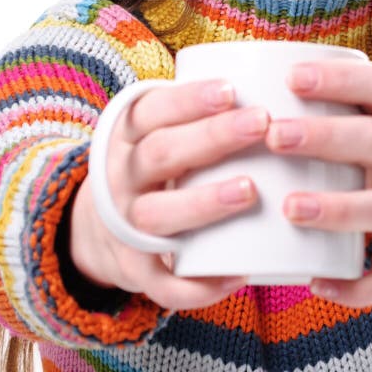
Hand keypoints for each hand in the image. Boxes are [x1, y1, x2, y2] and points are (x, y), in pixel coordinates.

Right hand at [70, 79, 269, 309]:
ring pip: (157, 214)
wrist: (95, 227)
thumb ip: (196, 114)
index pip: (152, 110)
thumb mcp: (156, 132)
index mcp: (127, 135)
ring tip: (250, 190)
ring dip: (204, 202)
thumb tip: (276, 87)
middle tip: (261, 122)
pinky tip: (239, 274)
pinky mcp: (134, 267)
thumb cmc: (153, 166)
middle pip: (160, 153)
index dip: (189, 100)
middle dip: (211, 137)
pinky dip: (198, 284)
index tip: (232, 89)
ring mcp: (123, 223)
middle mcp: (121, 176)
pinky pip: (162, 282)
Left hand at [266, 59, 371, 307]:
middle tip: (275, 135)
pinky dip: (359, 285)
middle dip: (326, 137)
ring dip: (337, 208)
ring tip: (290, 208)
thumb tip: (241, 75)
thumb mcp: (370, 110)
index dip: (338, 79)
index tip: (291, 77)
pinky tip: (318, 283)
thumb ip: (327, 96)